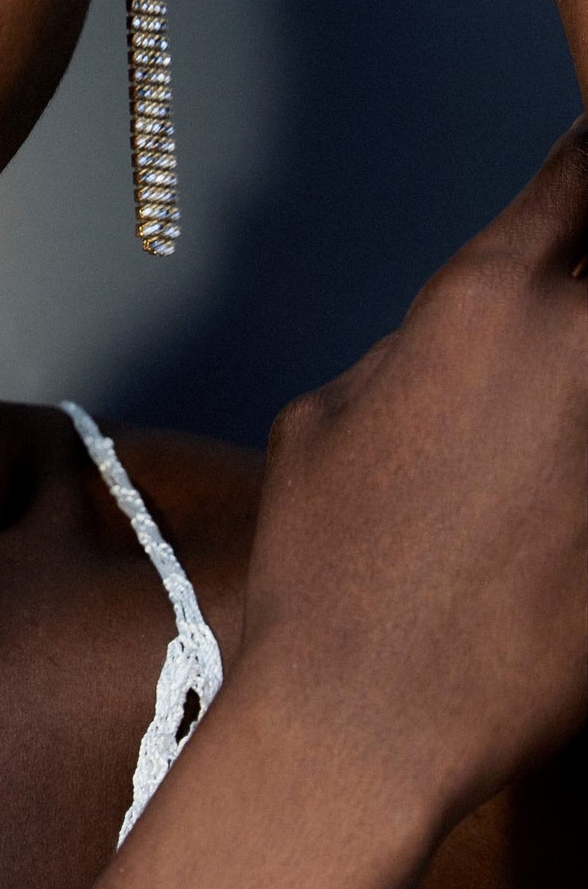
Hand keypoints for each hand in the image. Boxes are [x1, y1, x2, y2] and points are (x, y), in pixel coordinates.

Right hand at [241, 120, 587, 828]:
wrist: (372, 713)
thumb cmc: (329, 563)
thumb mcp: (327, 415)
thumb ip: (417, 348)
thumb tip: (466, 334)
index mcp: (485, 299)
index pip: (578, 175)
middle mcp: (585, 346)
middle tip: (564, 317)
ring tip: (552, 427)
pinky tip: (564, 494)